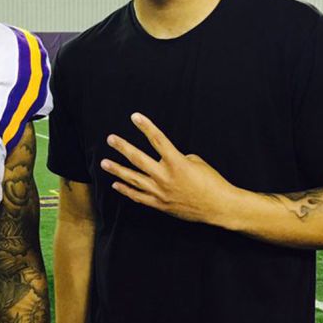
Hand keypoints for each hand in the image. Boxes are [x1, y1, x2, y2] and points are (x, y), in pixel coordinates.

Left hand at [100, 113, 239, 225]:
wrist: (218, 206)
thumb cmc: (212, 182)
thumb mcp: (197, 163)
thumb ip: (178, 159)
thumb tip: (165, 162)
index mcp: (177, 162)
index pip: (158, 139)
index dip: (146, 126)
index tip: (135, 116)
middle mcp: (165, 176)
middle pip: (138, 159)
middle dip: (123, 147)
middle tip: (111, 139)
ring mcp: (160, 192)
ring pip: (133, 179)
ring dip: (118, 170)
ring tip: (104, 163)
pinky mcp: (160, 204)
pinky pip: (138, 197)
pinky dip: (126, 190)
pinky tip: (116, 185)